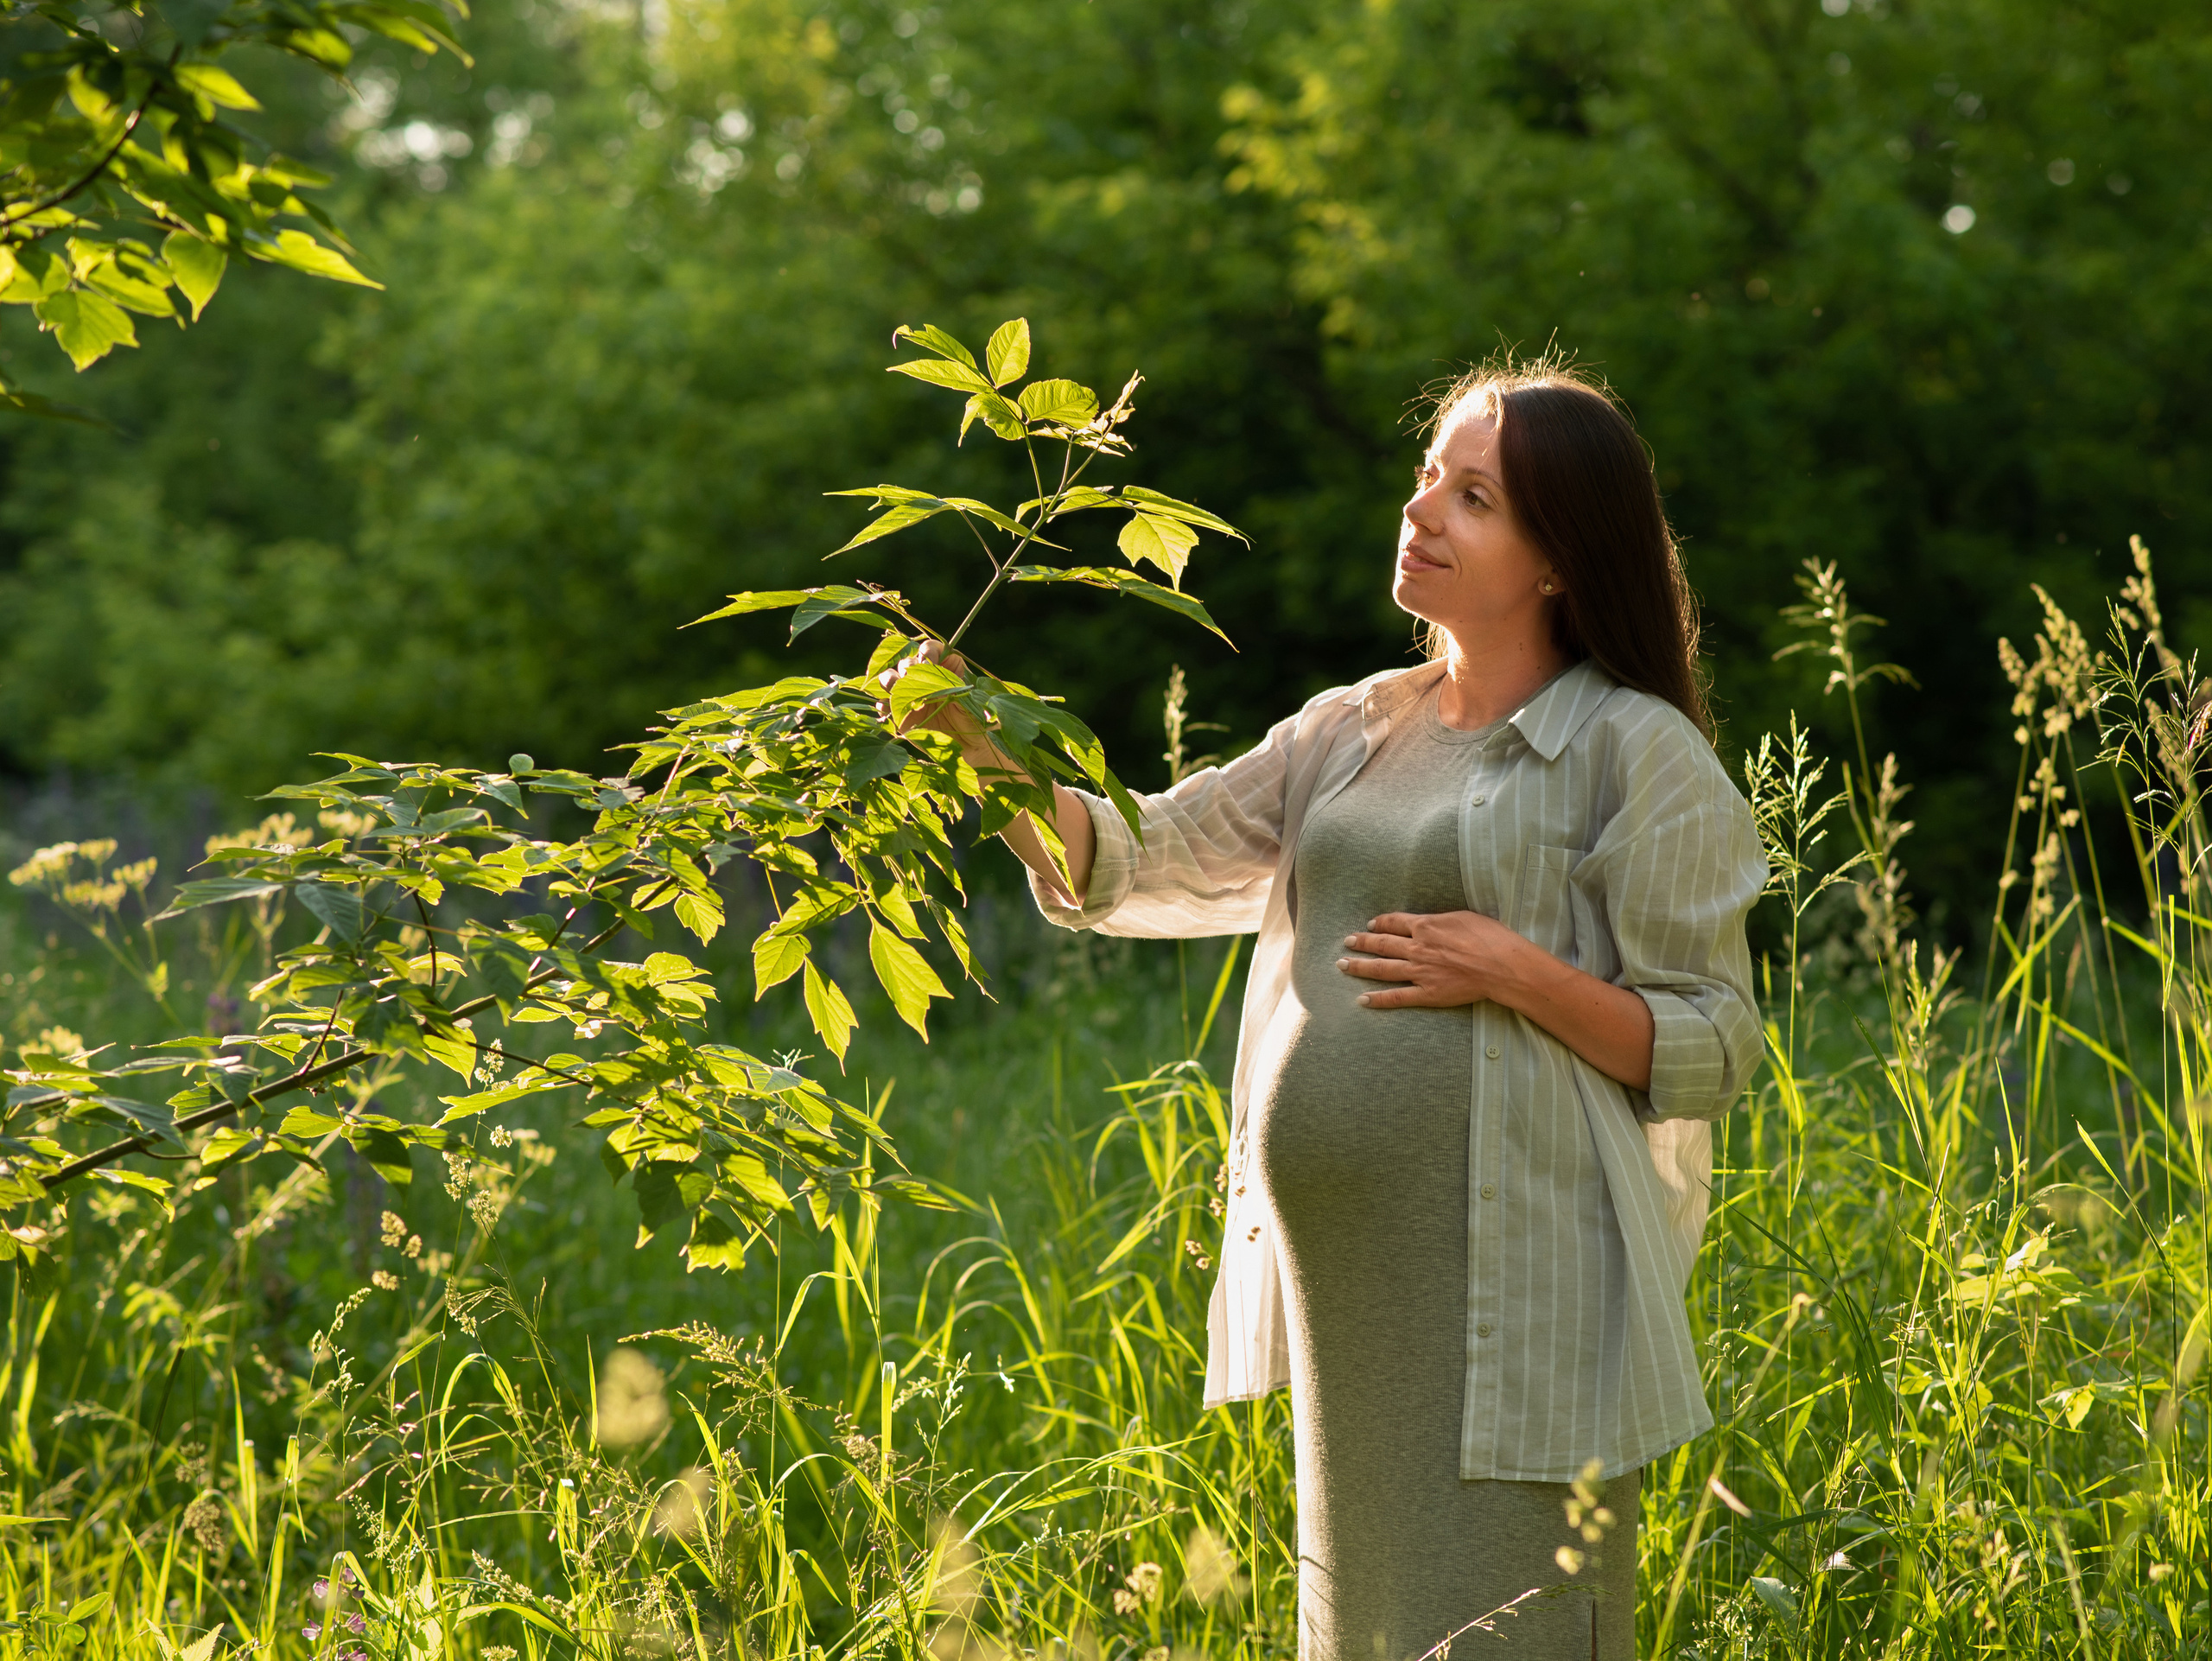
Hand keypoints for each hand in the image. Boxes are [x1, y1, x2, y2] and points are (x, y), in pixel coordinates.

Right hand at [878, 640, 986, 749]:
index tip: (929, 663)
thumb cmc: (976, 720)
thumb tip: (948, 682)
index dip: (927, 652)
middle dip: (906, 668)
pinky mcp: (900, 713)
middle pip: (906, 661)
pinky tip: (889, 709)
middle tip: (911, 681)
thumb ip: (960, 691)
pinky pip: (884, 703)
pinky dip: (883, 704)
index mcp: (945, 667)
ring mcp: (910, 694)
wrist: (967, 746)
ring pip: (889, 677)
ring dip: (889, 681)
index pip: (930, 649)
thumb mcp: (973, 703)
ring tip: (895, 692)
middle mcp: (924, 678)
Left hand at [1337, 910, 1531, 1009]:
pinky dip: (1378, 999)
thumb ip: (1441, 920)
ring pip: (1383, 969)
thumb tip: (1430, 921)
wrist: (1502, 965)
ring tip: (1342, 965)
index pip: (1395, 922)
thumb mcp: (1464, 917)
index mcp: (1426, 926)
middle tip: (1347, 942)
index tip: (1370, 924)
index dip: (1380, 923)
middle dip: (1362, 942)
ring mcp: (1420, 972)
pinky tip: (1362, 1000)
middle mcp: (1418, 948)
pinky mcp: (1428, 993)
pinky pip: (1397, 997)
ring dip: (1360, 967)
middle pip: (1382, 944)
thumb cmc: (1490, 937)